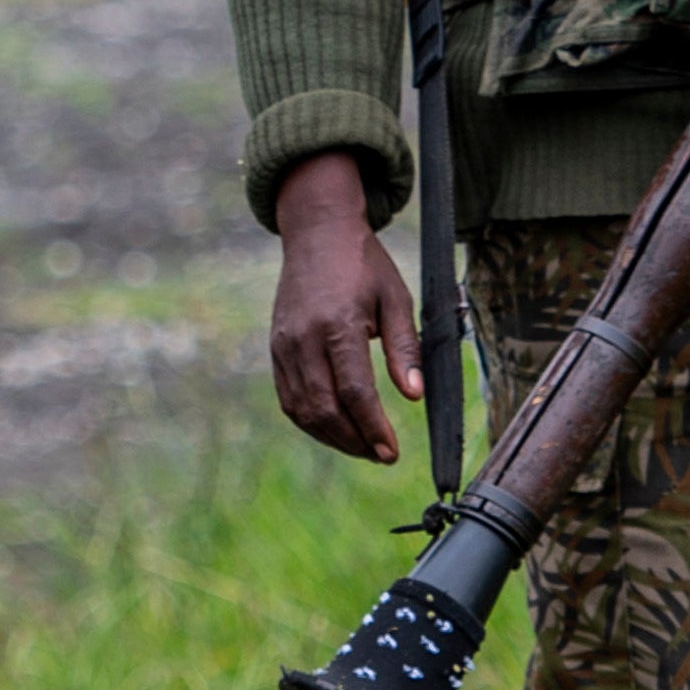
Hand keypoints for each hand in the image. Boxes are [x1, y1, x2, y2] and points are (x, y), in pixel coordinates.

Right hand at [267, 150, 424, 465]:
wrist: (317, 234)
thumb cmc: (364, 264)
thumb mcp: (396, 298)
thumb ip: (405, 348)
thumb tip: (413, 395)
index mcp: (337, 325)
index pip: (354, 392)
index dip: (373, 429)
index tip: (391, 452)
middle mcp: (304, 339)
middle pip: (325, 409)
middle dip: (354, 441)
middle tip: (381, 455)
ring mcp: (284, 345)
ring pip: (302, 410)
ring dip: (332, 437)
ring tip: (362, 447)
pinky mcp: (276, 349)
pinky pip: (289, 398)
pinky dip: (311, 421)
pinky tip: (336, 428)